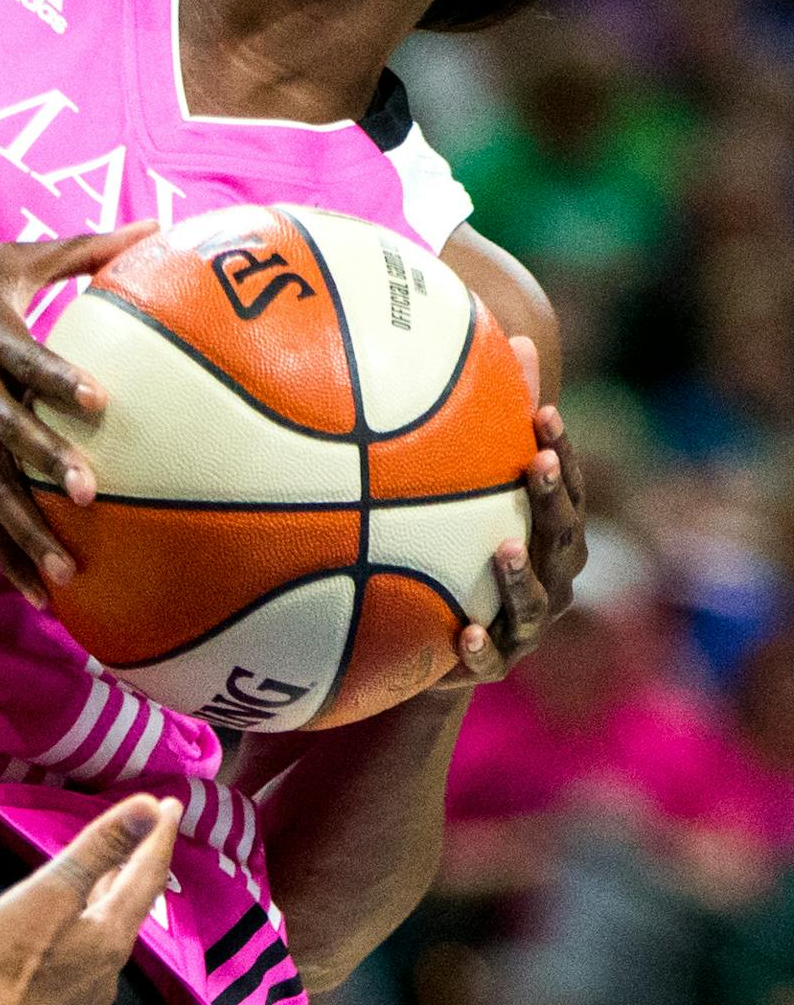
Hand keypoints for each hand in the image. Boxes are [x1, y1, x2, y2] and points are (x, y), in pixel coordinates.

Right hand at [0, 224, 155, 605]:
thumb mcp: (3, 262)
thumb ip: (81, 250)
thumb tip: (156, 226)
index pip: (27, 359)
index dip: (59, 380)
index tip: (99, 400)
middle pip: (8, 429)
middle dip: (45, 462)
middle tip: (87, 494)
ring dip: (25, 531)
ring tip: (63, 572)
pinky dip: (3, 551)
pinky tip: (36, 590)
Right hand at [0, 794, 181, 1004]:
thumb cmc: (5, 954)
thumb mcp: (52, 889)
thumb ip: (100, 847)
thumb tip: (149, 807)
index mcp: (112, 935)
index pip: (147, 875)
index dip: (159, 837)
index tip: (171, 804)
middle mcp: (110, 971)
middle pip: (129, 909)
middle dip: (135, 870)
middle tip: (141, 838)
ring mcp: (86, 1002)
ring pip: (106, 941)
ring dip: (109, 906)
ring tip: (106, 881)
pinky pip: (84, 970)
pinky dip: (85, 940)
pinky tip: (67, 939)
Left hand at [436, 335, 586, 687]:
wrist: (438, 648)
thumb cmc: (462, 552)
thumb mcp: (470, 493)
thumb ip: (491, 423)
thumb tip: (508, 339)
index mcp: (552, 532)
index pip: (567, 485)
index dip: (562, 449)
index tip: (543, 412)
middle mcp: (553, 576)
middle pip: (563, 535)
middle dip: (554, 498)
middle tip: (538, 464)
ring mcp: (528, 625)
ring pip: (535, 600)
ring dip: (522, 574)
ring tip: (504, 548)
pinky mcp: (496, 665)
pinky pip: (493, 659)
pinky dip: (483, 648)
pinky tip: (466, 632)